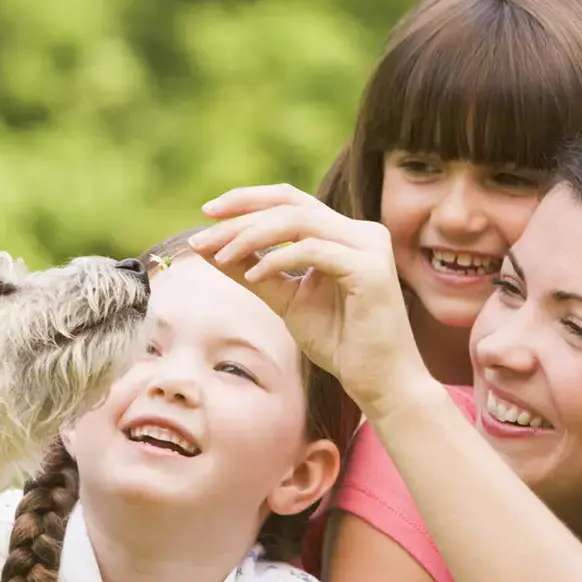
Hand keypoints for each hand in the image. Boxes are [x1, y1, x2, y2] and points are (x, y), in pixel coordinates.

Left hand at [190, 185, 431, 421]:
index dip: (246, 201)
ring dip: (251, 235)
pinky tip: (254, 276)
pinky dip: (278, 259)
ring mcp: (369, 246)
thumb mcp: (284, 300)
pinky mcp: (370, 269)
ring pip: (298, 221)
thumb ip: (251, 271)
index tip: (206, 214)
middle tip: (202, 237)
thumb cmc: (340, 342)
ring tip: (219, 256)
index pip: (289, 201)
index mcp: (344, 234)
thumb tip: (207, 249)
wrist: (379, 381)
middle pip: (290, 203)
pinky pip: (313, 251)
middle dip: (240, 215)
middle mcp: (361, 232)